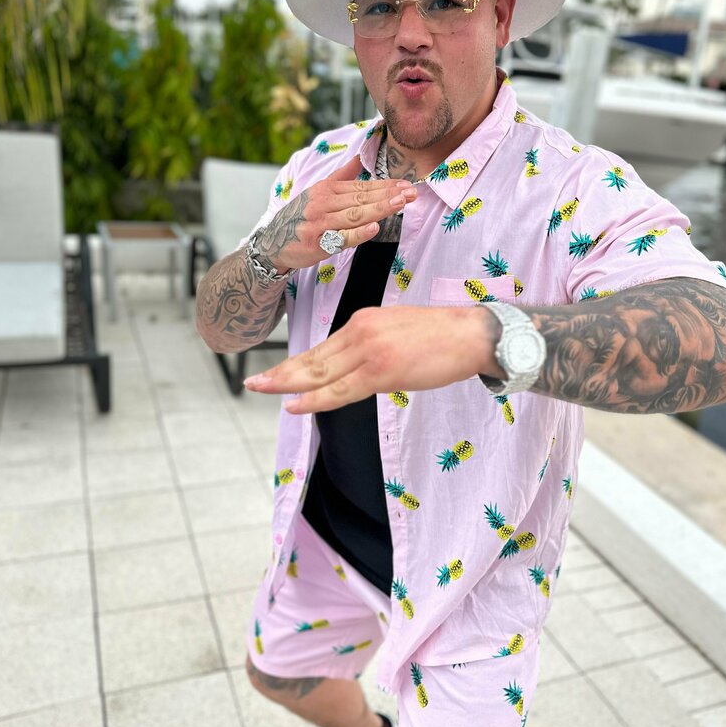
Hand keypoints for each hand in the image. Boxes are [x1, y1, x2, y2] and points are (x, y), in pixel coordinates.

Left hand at [244, 305, 502, 412]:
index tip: (277, 373)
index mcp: (364, 321)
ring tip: (260, 389)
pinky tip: (293, 405)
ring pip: (319, 373)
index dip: (298, 364)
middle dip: (281, 372)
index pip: (324, 348)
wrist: (472, 334)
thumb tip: (358, 370)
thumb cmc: (443, 337)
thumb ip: (373, 348)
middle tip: (253, 382)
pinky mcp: (380, 370)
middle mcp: (360, 331)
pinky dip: (313, 399)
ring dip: (286, 383)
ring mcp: (368, 350)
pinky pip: (339, 390)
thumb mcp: (398, 334)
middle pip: (313, 358)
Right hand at [258, 155, 416, 272]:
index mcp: (326, 189)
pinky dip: (358, 233)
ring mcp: (320, 223)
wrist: (272, 242)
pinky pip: (341, 238)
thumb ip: (340, 176)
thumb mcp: (316, 192)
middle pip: (361, 198)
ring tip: (400, 203)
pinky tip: (374, 227)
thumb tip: (358, 157)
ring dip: (379, 208)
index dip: (385, 185)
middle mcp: (323, 203)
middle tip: (411, 192)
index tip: (405, 184)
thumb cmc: (300, 217)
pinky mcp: (318, 243)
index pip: (361, 186)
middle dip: (389, 195)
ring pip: (355, 215)